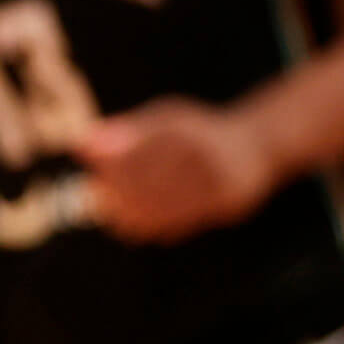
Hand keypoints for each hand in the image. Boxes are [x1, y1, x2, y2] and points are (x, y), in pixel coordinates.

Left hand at [75, 97, 280, 244]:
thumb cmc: (201, 131)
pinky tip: (135, 224)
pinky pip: (186, 221)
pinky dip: (157, 224)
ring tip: (110, 212)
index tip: (87, 161)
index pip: (142, 148)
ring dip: (132, 211)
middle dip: (119, 187)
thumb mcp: (167, 119)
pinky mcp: (231, 204)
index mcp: (190, 130)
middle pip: (153, 178)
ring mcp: (224, 182)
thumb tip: (83, 142)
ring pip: (168, 204)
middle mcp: (210, 155)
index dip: (112, 158)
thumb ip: (129, 131)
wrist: (260, 145)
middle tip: (94, 193)